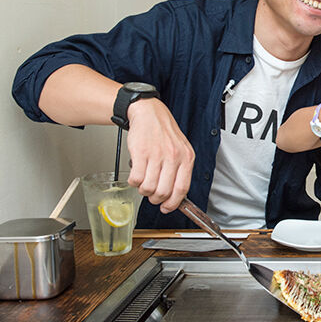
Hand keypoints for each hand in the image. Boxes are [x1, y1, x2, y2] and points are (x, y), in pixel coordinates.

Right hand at [125, 98, 194, 212]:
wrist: (149, 113)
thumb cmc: (164, 132)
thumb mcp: (181, 149)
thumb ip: (181, 170)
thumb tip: (175, 195)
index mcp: (186, 157)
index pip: (182, 189)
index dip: (173, 203)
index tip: (166, 208)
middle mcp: (174, 157)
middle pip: (164, 192)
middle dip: (156, 199)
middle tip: (152, 195)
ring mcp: (157, 155)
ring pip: (149, 188)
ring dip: (144, 191)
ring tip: (144, 183)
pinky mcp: (141, 153)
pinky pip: (136, 179)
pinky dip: (134, 183)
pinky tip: (136, 176)